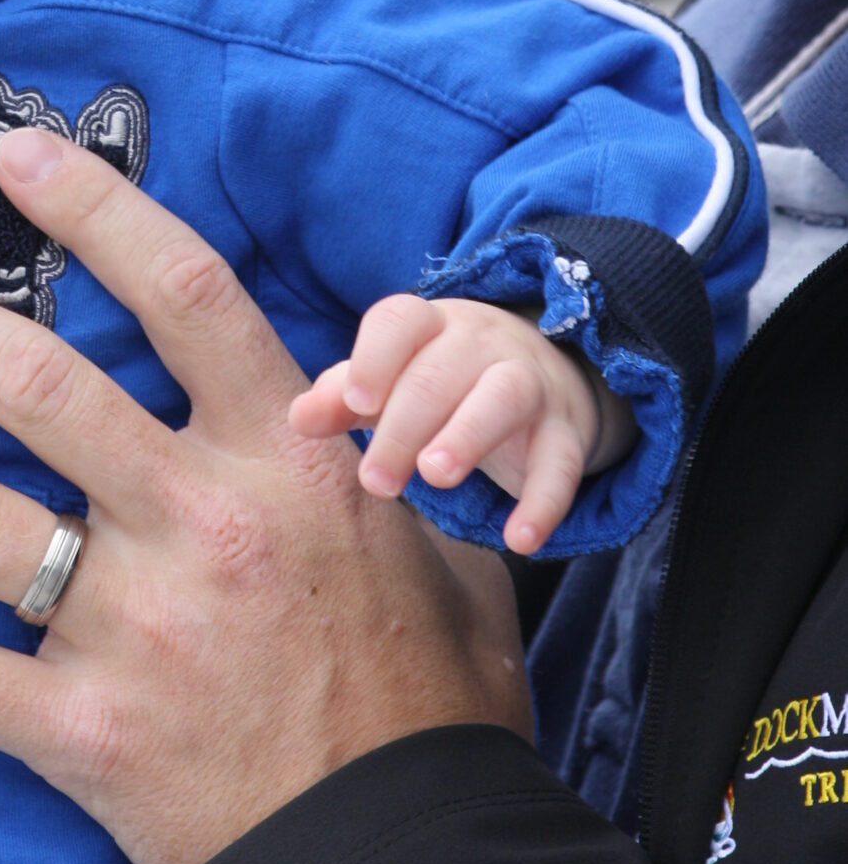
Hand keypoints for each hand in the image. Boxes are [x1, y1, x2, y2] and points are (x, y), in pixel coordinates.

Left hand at [0, 131, 530, 863]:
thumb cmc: (432, 709)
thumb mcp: (446, 549)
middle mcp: (198, 526)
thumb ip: (384, 457)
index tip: (13, 157)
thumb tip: (367, 384)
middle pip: (31, 383)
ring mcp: (133, 633)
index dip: (94, 210)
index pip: (182, 293)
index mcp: (286, 462)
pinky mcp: (84, 736)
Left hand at [290, 295, 636, 555]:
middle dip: (404, 427)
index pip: (400, 322)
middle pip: (441, 372)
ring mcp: (531, 382)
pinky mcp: (567, 431)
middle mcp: (481, 344)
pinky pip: (562, 462)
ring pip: (504, 397)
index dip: (375, 358)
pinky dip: (545, 501)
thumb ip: (343, 398)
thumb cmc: (441, 383)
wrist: (545, 377)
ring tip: (435, 478)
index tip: (354, 402)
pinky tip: (519, 541)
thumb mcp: (391, 383)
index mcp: (429, 326)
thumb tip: (297, 419)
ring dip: (468, 436)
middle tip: (376, 482)